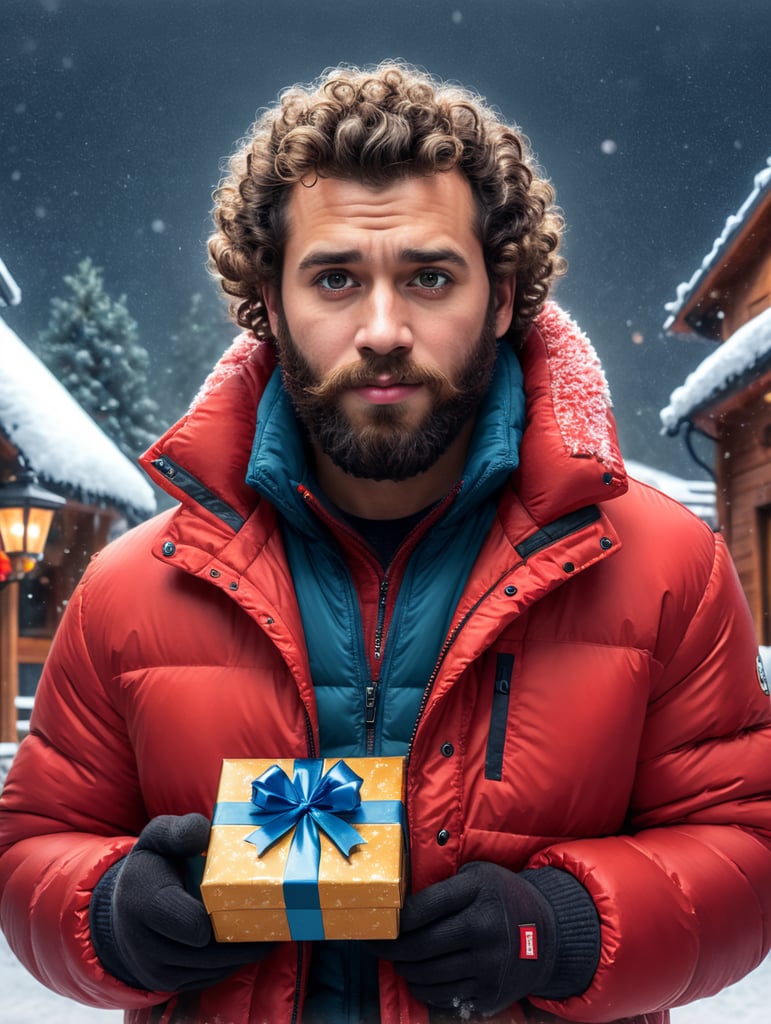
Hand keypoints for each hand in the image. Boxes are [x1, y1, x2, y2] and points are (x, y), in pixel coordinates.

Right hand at [90, 813, 274, 991]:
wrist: (124, 904)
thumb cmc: (152, 863)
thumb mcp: (160, 836)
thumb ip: (179, 830)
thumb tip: (202, 836)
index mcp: (143, 903)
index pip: (192, 924)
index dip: (220, 919)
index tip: (245, 901)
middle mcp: (144, 944)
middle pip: (209, 951)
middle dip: (242, 936)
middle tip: (279, 920)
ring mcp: (154, 970)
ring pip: (212, 968)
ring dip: (243, 952)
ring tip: (273, 931)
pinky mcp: (166, 984)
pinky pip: (208, 978)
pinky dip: (231, 962)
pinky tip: (251, 942)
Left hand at [368, 861, 556, 1015]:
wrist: (549, 934)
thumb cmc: (503, 898)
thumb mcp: (480, 875)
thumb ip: (445, 886)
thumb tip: (401, 904)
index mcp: (479, 893)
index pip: (423, 908)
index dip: (396, 919)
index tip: (380, 922)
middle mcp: (484, 930)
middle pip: (420, 945)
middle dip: (391, 948)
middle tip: (378, 946)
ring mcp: (488, 966)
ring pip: (427, 974)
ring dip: (404, 969)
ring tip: (397, 960)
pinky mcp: (490, 994)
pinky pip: (442, 995)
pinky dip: (422, 988)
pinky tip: (417, 976)